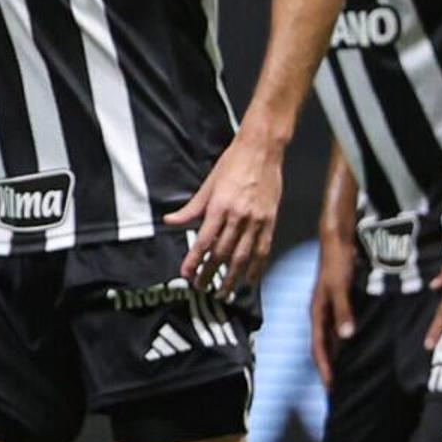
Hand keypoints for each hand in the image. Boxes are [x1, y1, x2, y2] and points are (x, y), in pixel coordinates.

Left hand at [165, 132, 282, 295]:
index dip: (194, 261)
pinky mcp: (271, 221)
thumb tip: (170, 222)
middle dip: (210, 273)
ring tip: (224, 292)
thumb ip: (191, 208)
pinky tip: (250, 280)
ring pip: (244, 256)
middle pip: (222, 253)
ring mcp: (257, 220)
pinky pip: (263, 250)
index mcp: (219, 207)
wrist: (262, 150)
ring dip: (233, 277)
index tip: (186, 275)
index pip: (203, 241)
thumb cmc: (233, 164)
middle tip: (201, 288)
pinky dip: (257, 268)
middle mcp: (239, 217)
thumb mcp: (208, 184)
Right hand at [310, 225, 357, 387]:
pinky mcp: (337, 303)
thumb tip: (347, 336)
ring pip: (330, 340)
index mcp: (316, 313)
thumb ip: (343, 311)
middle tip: (336, 389)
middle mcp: (319, 314)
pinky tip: (353, 349)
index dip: (324, 368)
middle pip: (321, 348)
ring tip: (344, 375)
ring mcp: (328, 309)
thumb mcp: (339, 288)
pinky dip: (343, 344)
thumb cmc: (336, 262)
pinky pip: (338, 330)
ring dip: (335, 358)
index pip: (318, 348)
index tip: (331, 387)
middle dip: (327, 369)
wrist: (336, 241)